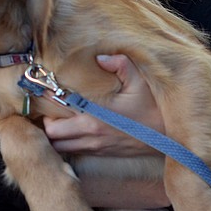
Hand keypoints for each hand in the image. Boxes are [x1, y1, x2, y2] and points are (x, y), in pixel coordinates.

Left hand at [44, 54, 163, 156]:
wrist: (171, 138)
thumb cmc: (153, 107)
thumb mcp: (140, 81)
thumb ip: (120, 64)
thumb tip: (100, 57)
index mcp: (94, 114)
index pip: (58, 108)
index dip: (46, 98)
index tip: (40, 87)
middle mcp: (90, 132)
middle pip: (51, 133)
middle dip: (45, 121)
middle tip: (48, 107)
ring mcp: (95, 146)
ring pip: (60, 146)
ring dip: (54, 135)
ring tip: (55, 119)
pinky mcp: (101, 153)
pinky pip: (73, 152)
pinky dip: (65, 143)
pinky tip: (68, 131)